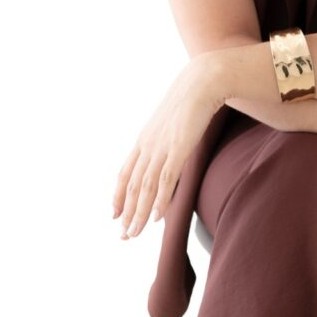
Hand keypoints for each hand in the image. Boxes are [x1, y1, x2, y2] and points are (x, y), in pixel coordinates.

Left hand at [112, 56, 223, 239]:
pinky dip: (159, 200)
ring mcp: (162, 147)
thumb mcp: (173, 120)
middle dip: (127, 212)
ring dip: (139, 213)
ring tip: (134, 234)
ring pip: (146, 187)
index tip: (114, 214)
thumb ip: (168, 137)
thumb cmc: (192, 98)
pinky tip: (156, 218)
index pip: (126, 172)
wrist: (203, 81)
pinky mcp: (179, 148)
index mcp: (145, 139)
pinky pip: (166, 179)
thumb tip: (172, 147)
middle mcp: (148, 145)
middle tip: (123, 235)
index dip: (119, 195)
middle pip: (133, 185)